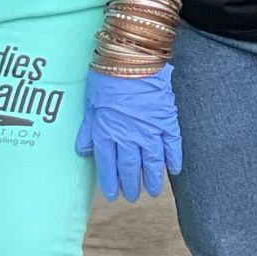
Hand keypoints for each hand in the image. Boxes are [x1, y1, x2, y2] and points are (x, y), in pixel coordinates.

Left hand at [77, 65, 182, 201]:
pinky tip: (173, 171)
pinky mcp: (167, 121)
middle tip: (132, 197)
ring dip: (151, 179)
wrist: (133, 58)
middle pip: (129, 167)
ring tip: (152, 192)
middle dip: (130, 185)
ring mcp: (150, 130)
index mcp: (107, 132)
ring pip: (151, 162)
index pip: (108, 165)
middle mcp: (129, 136)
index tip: (112, 195)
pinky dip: (173, 160)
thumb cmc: (106, 76)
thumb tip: (83, 150)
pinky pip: (172, 145)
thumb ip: (88, 129)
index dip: (110, 182)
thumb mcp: (90, 102)